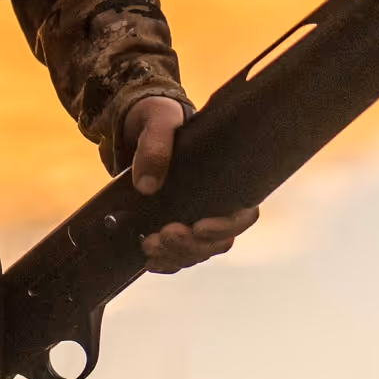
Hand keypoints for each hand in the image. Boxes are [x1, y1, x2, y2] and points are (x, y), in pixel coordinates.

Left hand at [122, 97, 257, 274]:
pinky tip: (148, 259)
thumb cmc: (158, 117)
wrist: (135, 126)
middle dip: (192, 246)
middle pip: (218, 242)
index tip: (198, 226)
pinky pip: (176, 256)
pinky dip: (164, 262)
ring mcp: (194, 218)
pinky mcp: (172, 225)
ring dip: (175, 255)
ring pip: (197, 253)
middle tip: (164, 234)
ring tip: (148, 244)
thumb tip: (147, 186)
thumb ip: (156, 144)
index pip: (243, 215)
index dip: (225, 227)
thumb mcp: (157, 120)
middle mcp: (215, 204)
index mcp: (227, 179)